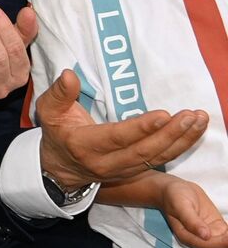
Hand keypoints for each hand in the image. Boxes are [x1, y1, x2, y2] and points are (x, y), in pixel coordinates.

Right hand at [38, 69, 207, 189]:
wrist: (59, 168)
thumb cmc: (57, 132)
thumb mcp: (49, 111)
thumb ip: (59, 93)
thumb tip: (69, 75)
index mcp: (84, 146)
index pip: (117, 137)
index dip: (141, 127)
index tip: (163, 113)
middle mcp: (106, 163)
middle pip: (144, 151)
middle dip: (170, 134)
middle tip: (190, 115)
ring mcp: (123, 171)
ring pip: (157, 158)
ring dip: (182, 140)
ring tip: (199, 120)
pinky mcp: (135, 172)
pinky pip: (161, 160)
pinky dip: (180, 146)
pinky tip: (194, 131)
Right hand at [158, 175, 227, 247]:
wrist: (174, 189)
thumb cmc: (174, 196)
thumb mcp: (180, 205)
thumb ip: (191, 221)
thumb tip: (205, 236)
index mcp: (188, 237)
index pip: (208, 246)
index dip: (222, 244)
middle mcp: (199, 240)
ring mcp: (209, 235)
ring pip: (226, 247)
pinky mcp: (217, 229)